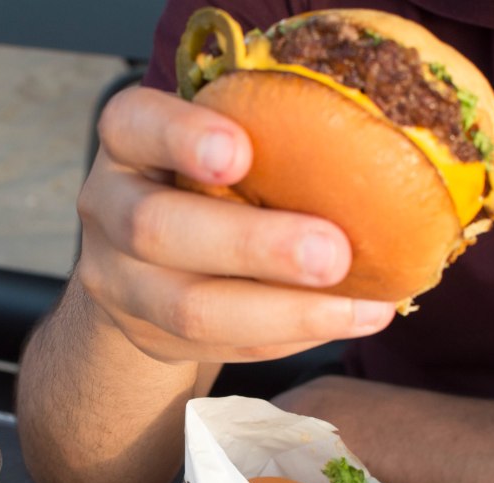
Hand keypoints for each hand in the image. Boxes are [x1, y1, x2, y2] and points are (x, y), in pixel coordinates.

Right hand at [76, 86, 395, 364]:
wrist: (139, 257)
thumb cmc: (201, 177)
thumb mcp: (213, 138)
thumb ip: (262, 134)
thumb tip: (386, 141)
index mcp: (125, 141)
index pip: (133, 125)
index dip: (180, 137)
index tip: (239, 151)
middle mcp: (107, 207)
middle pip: (157, 230)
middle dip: (251, 245)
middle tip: (333, 253)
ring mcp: (116, 280)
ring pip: (187, 309)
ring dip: (283, 312)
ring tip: (364, 308)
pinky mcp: (145, 334)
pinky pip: (217, 345)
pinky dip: (288, 337)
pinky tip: (346, 321)